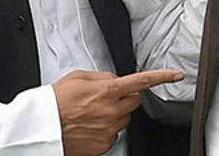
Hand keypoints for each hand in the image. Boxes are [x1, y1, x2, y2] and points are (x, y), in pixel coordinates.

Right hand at [54, 69, 183, 155]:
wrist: (43, 128)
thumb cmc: (55, 102)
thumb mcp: (77, 77)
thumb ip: (101, 77)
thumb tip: (114, 79)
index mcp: (106, 91)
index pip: (141, 81)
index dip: (162, 77)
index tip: (175, 75)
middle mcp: (111, 111)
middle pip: (135, 101)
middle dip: (127, 97)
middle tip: (108, 97)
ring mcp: (109, 130)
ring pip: (124, 118)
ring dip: (115, 114)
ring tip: (92, 113)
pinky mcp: (105, 145)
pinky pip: (114, 134)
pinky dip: (106, 130)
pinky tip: (90, 126)